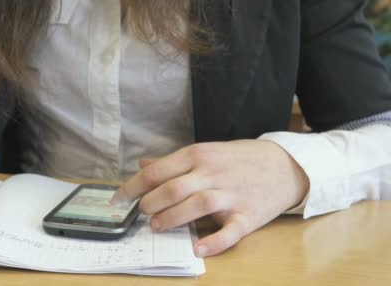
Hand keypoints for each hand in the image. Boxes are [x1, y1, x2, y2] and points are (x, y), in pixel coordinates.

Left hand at [111, 140, 308, 256]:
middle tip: (141, 213)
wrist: (285, 164)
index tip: (116, 200)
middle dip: (151, 203)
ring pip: (198, 205)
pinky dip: (214, 242)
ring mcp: (232, 194)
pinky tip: (197, 249)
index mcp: (198, 155)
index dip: (132, 187)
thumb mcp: (206, 151)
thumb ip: (173, 161)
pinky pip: (231, 231)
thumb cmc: (239, 159)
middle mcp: (212, 173)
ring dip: (173, 217)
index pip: (157, 171)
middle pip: (174, 188)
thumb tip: (142, 164)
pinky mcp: (249, 215)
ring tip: (157, 226)